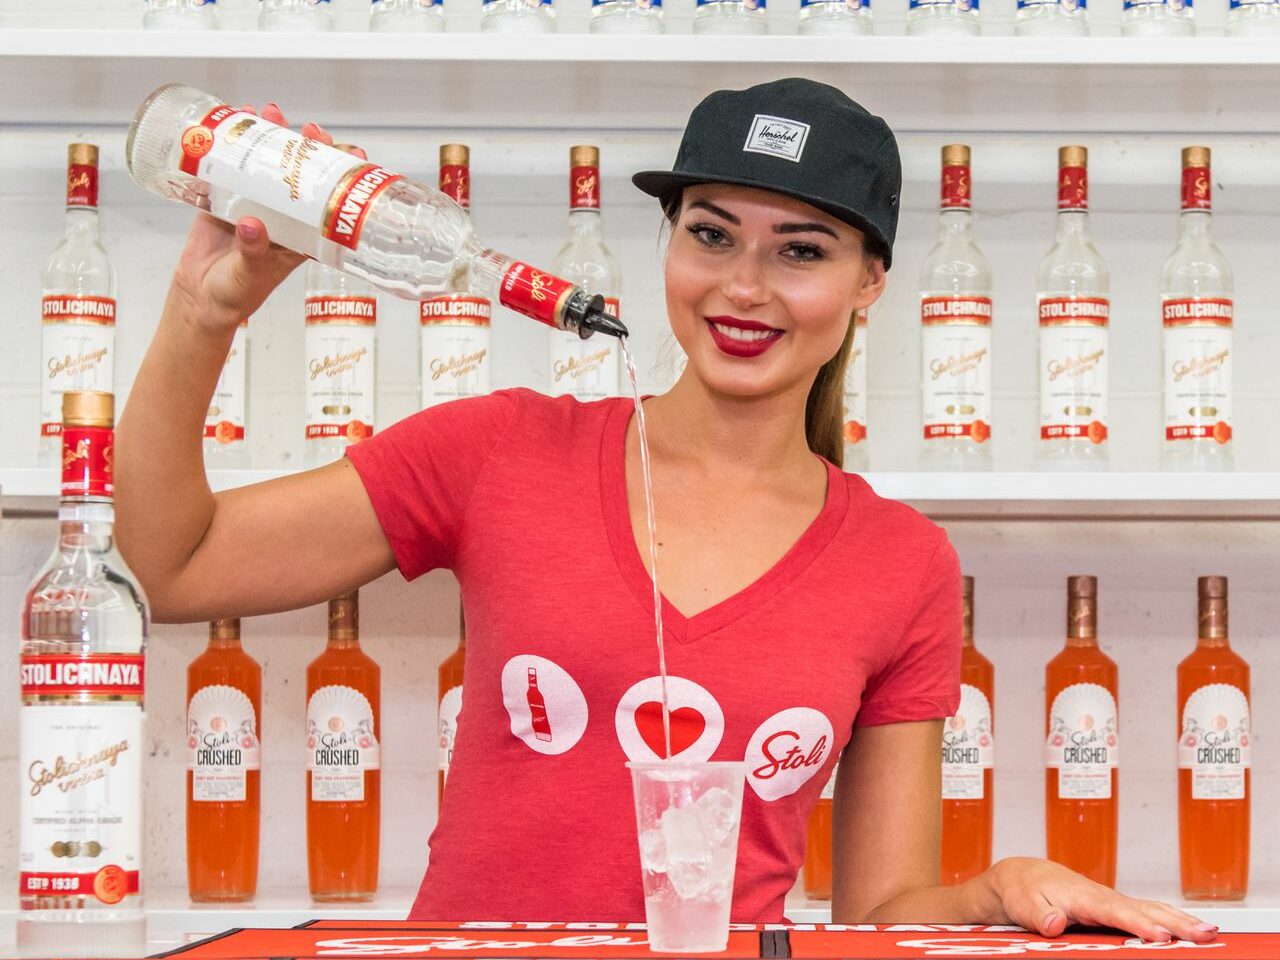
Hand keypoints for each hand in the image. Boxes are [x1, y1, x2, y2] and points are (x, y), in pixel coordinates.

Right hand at [165, 103, 368, 335]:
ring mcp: (254, 203)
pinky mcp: (224, 197)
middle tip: (309, 128)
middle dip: (307, 147)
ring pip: (269, 163)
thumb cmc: (235, 294)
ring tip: (271, 111)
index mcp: (301, 235)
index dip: (343, 177)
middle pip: (301, 174)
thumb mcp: (248, 274)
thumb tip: (252, 224)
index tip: (353, 154)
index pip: (330, 200)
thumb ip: (252, 251)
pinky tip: (235, 117)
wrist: (199, 298)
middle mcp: (282, 215)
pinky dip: (234, 141)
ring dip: (272, 136)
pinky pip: (232, 164)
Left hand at [987, 857, 1217, 943]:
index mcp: (1081, 896)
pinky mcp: (1116, 908)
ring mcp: (1112, 901)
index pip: (1112, 911)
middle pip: (1142, 908)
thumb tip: (1056, 922)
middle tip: (1203, 934)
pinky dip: (1173, 919)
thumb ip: (1040, 913)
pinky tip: (1193, 929)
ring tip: (1210, 933)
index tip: (1158, 934)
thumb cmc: (1023, 890)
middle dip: (1173, 922)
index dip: (1136, 923)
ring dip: (1181, 920)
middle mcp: (1102, 896)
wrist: (1022, 876)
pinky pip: (1149, 912)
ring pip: (1151, 908)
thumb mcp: (1023, 903)